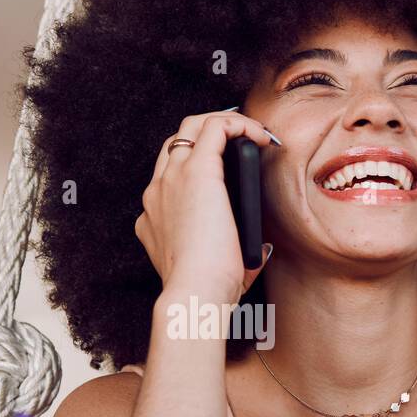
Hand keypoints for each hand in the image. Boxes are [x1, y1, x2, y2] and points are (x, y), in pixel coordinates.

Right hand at [135, 108, 275, 304]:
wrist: (194, 295)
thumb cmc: (206, 292)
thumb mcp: (212, 270)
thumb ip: (232, 255)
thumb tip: (260, 247)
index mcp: (154, 216)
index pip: (169, 173)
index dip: (198, 162)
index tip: (229, 168)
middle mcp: (157, 191)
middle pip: (177, 141)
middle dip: (209, 132)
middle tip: (242, 141)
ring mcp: (173, 178)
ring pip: (192, 125)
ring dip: (225, 122)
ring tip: (254, 133)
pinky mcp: (197, 171)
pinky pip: (216, 127)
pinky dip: (240, 124)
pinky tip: (262, 137)